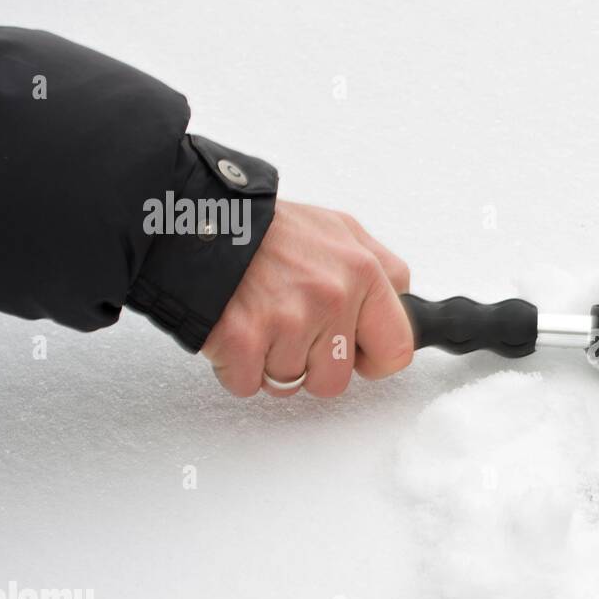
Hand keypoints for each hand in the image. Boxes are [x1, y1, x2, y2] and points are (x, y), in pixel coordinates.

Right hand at [202, 200, 413, 396]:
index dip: (373, 359)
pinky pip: (249, 384)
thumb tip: (403, 310)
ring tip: (258, 319)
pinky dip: (236, 366)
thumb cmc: (266, 226)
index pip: (397, 348)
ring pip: (290, 384)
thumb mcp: (340, 230)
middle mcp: (332, 296)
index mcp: (363, 271)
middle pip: (336, 380)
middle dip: (312, 366)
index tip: (356, 354)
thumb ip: (380, 271)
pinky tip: (233, 328)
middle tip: (290, 330)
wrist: (194, 213)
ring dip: (270, 362)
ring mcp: (288, 321)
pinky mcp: (243, 340)